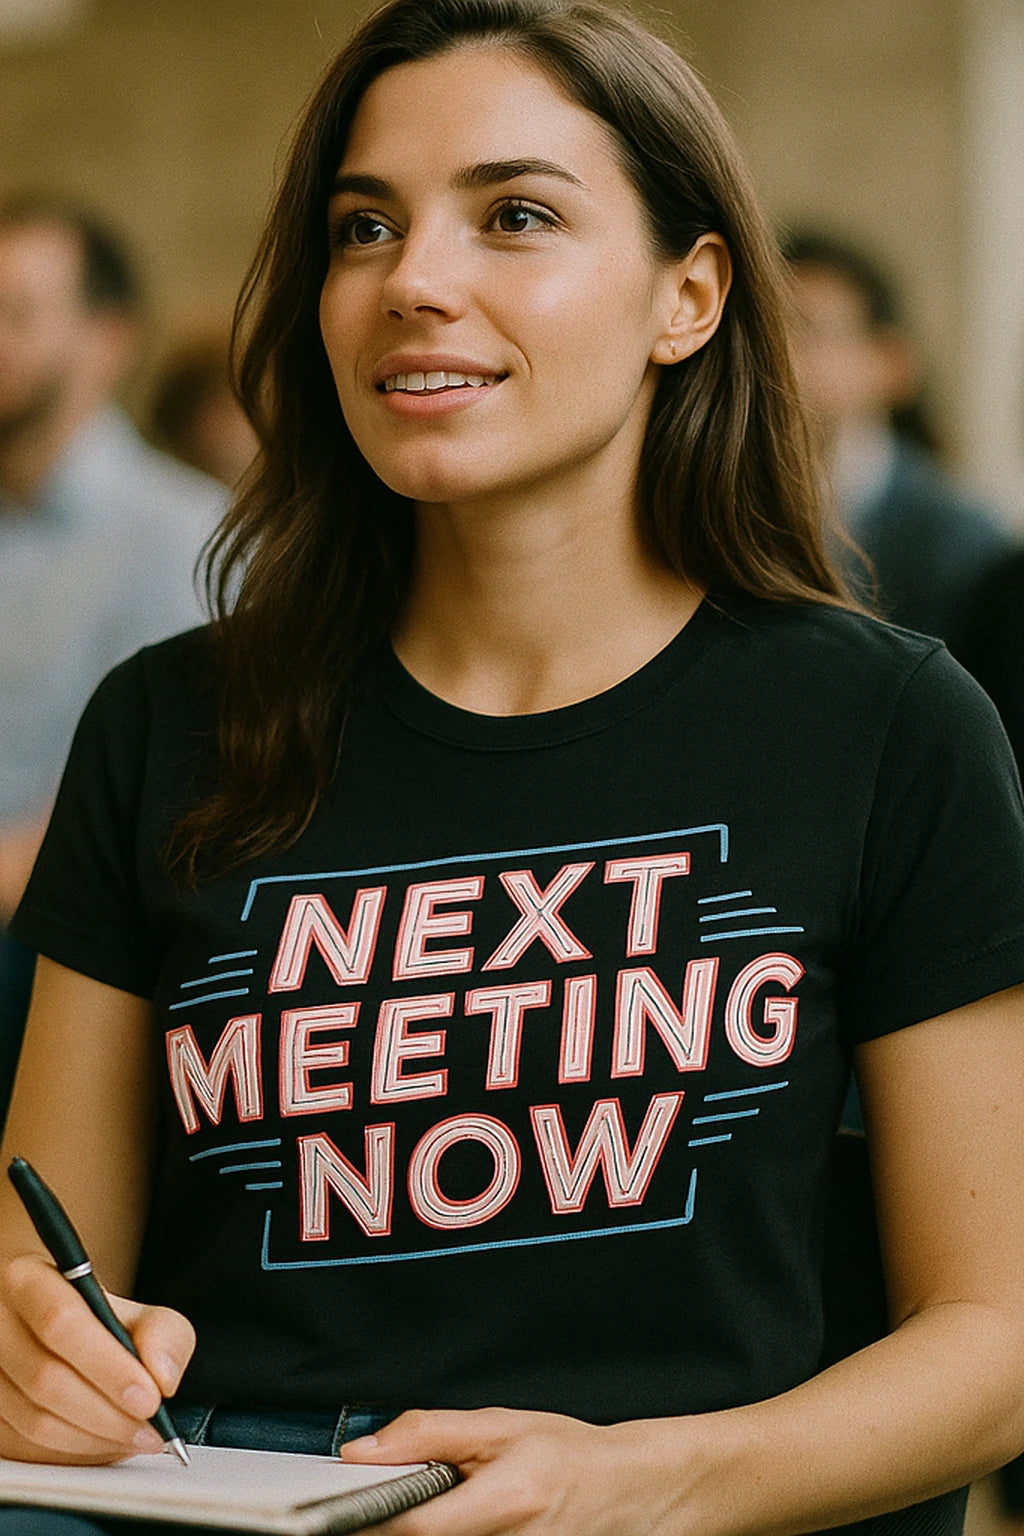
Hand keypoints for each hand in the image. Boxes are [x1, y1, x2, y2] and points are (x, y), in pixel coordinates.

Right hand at [0, 1252, 194, 1463]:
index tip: (149, 1397)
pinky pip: (27, 1449)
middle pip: (45, 1379)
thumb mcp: (136, 1309)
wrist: (52, 1328)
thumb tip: (162, 1379)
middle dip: (107, 1414)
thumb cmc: (96, 1319)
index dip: (108, 1367)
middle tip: (151, 1430)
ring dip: (93, 1440)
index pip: (61, 1322)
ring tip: (135, 1438)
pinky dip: (74, 1454)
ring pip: (33, 1421)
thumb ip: (162, 1334)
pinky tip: (105, 1445)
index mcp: (26, 1280)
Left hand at [342, 1406, 681, 1535]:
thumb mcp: (501, 1426)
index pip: (415, 1529)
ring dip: (419, 1534)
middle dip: (391, 1528)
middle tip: (384, 1507)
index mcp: (508, 1503)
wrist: (631, 1491)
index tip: (336, 1511)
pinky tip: (449, 1523)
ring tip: (433, 1508)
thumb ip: (428, 1434)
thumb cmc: (570, 1455)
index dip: (368, 1523)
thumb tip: (363, 1450)